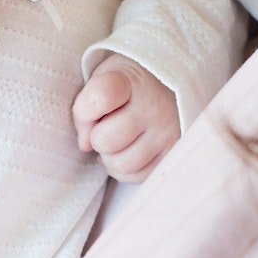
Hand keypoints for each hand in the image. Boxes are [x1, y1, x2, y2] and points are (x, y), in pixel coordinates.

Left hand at [72, 54, 179, 181]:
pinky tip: (126, 152)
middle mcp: (152, 107)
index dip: (84, 109)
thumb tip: (85, 146)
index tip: (90, 107)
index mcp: (128, 82)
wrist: (167, 86)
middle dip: (97, 138)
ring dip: (110, 158)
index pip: (98, 98)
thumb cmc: (126, 87)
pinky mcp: (173, 152)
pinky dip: (126, 170)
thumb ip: (85, 110)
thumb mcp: (101, 81)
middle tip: (105, 128)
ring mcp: (165, 132)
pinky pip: (139, 176)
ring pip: (122, 165)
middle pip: (105, 141)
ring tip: (116, 143)